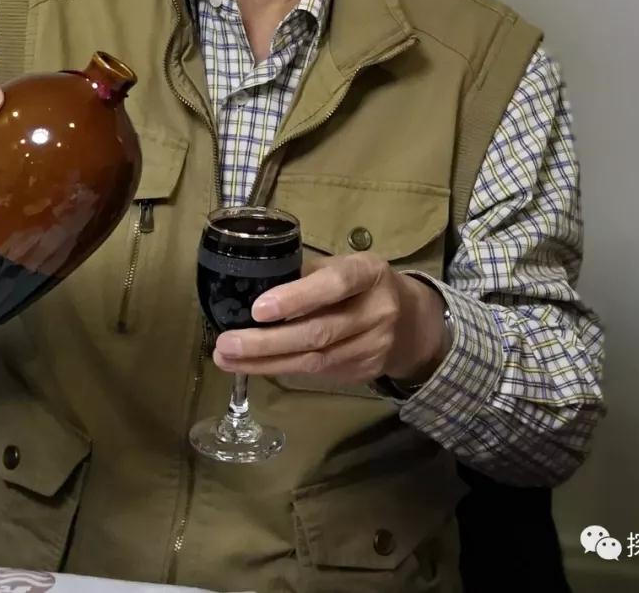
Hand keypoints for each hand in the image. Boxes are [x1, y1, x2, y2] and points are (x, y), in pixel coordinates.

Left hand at [212, 252, 450, 386]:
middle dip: (267, 342)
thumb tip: (253, 280)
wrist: (411, 322)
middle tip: (226, 343)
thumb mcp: (343, 266)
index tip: (258, 309)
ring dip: (265, 362)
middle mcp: (376, 311)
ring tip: (226, 358)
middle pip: (318, 332)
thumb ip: (307, 273)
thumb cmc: (362, 284)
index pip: (335, 284)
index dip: (297, 298)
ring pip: (313, 360)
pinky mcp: (363, 372)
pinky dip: (281, 368)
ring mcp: (373, 346)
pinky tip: (252, 366)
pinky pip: (316, 373)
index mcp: (369, 273)